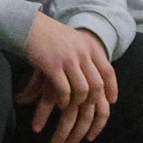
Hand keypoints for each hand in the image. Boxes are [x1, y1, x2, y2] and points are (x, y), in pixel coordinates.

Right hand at [19, 15, 116, 142]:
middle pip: (97, 85)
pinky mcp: (53, 66)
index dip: (112, 88)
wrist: (30, 26)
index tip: (111, 101)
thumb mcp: (73, 42)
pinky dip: (64, 100)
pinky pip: (64, 90)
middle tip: (88, 116)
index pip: (108, 71)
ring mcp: (69, 59)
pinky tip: (60, 104)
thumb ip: (84, 57)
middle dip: (94, 104)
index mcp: (91, 46)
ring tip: (70, 111)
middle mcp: (83, 52)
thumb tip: (91, 79)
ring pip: (82, 90)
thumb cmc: (50, 36)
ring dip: (77, 105)